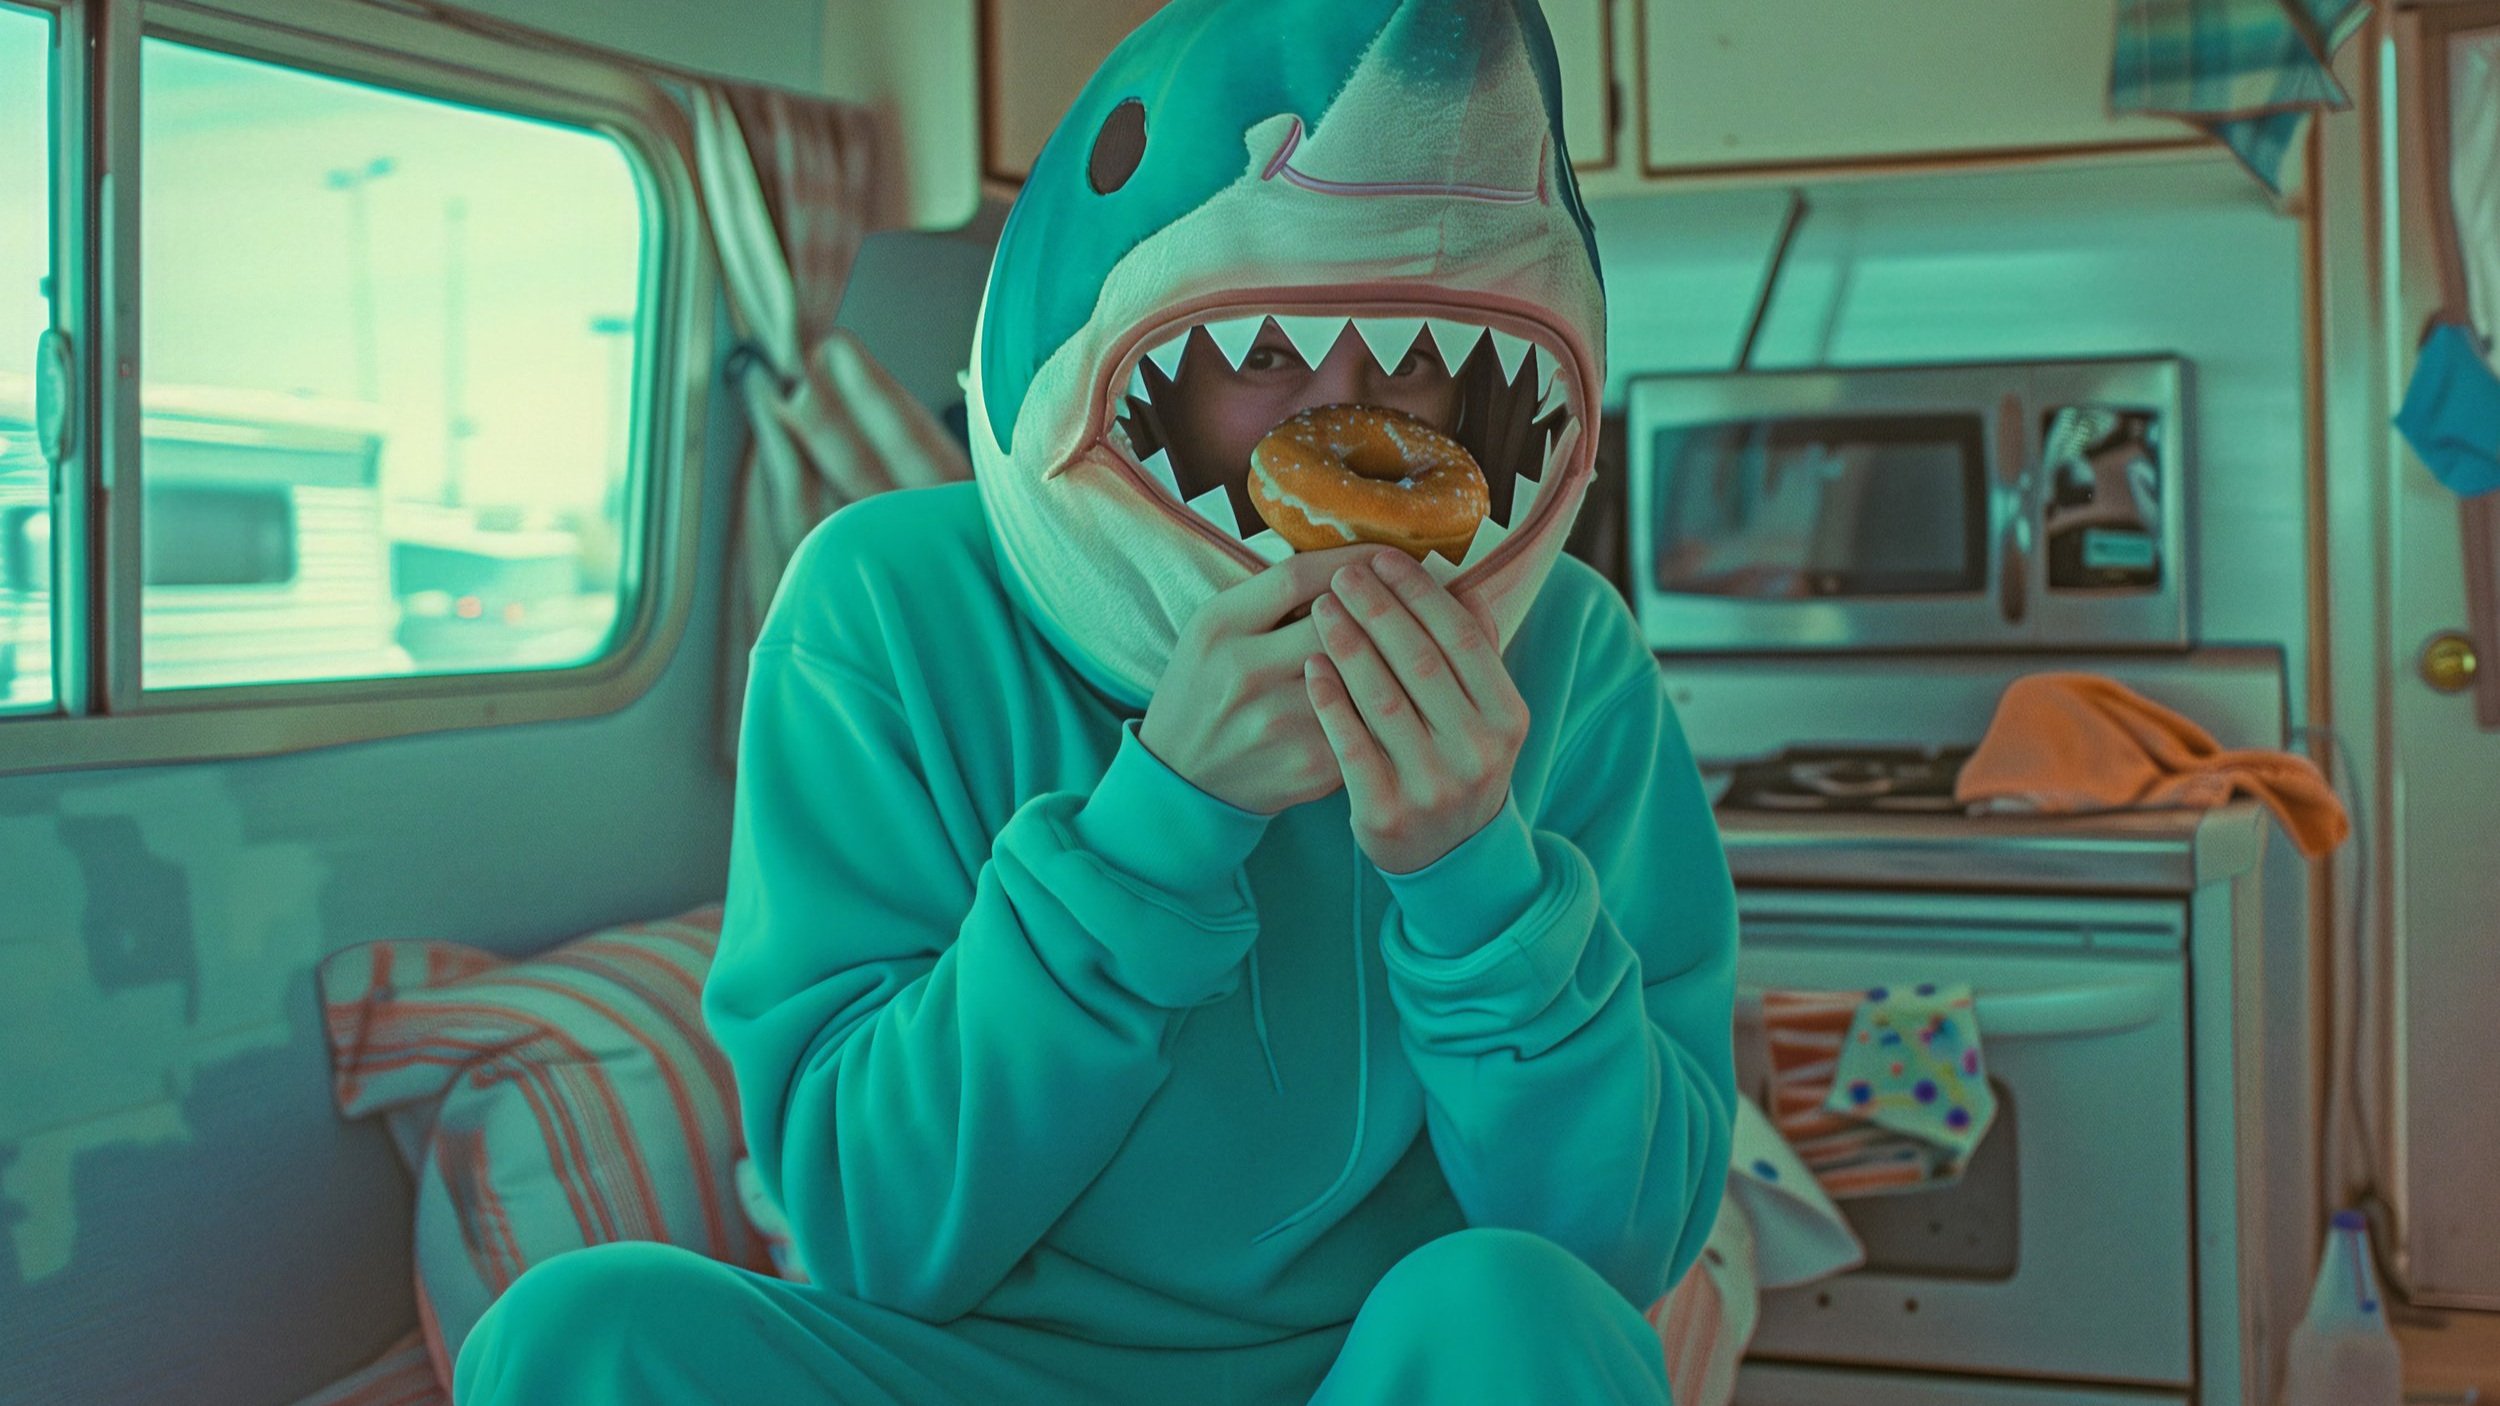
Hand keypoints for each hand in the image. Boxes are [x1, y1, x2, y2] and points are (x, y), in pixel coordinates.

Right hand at [1139, 543, 1391, 814]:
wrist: (1183, 778)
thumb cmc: (1206, 690)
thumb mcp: (1216, 629)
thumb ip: (1270, 597)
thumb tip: (1353, 566)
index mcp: (1220, 626)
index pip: (1299, 577)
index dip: (1352, 560)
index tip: (1384, 554)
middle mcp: (1245, 671)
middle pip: (1339, 623)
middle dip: (1383, 605)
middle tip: (1412, 593)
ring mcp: (1280, 723)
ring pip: (1364, 675)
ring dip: (1396, 655)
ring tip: (1419, 638)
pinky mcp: (1309, 765)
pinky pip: (1368, 722)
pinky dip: (1390, 704)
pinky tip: (1406, 692)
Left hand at [1302, 549, 1530, 874]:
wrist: (1448, 857)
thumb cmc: (1459, 765)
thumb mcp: (1487, 716)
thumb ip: (1477, 655)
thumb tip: (1464, 583)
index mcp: (1507, 717)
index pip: (1462, 637)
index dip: (1420, 593)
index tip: (1384, 558)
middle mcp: (1477, 751)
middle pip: (1419, 661)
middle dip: (1377, 609)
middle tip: (1343, 573)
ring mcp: (1432, 784)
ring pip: (1381, 699)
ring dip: (1348, 645)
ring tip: (1322, 607)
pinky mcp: (1386, 811)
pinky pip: (1350, 744)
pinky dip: (1329, 701)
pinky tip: (1312, 666)